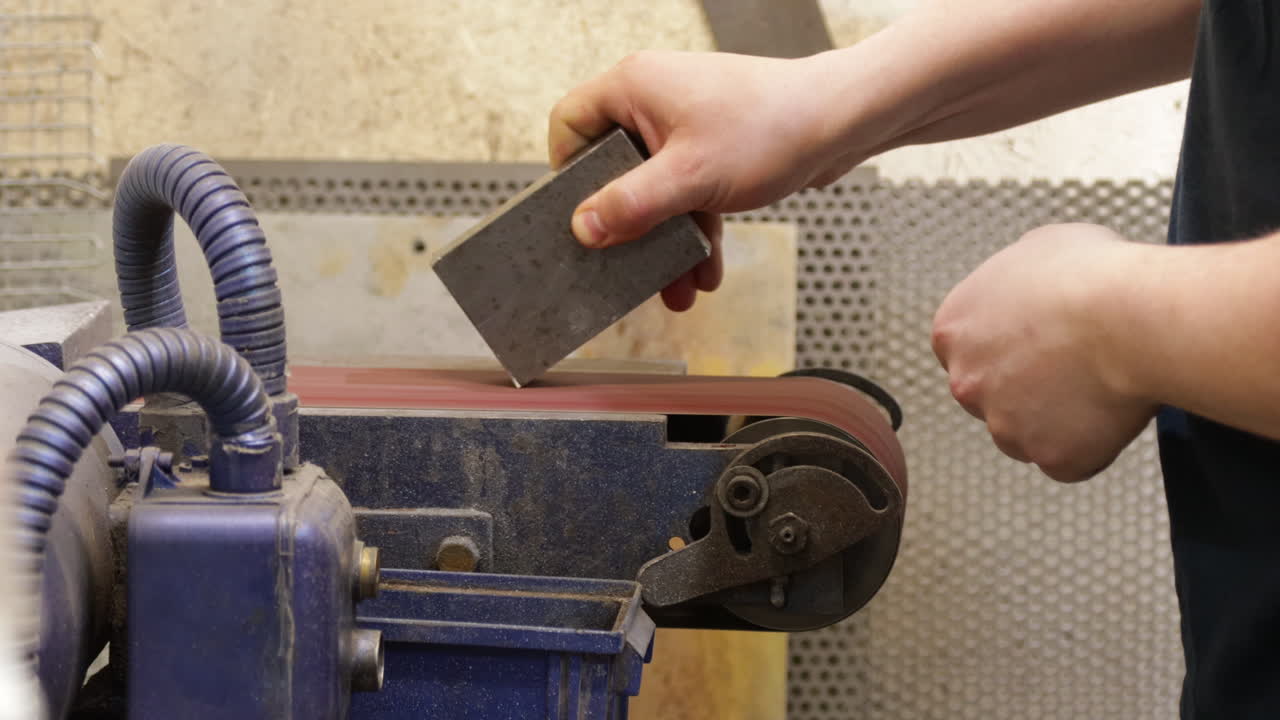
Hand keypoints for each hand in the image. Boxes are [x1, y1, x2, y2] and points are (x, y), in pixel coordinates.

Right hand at [548, 50, 864, 310]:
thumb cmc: (772, 127)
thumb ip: (631, 205)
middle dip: (627, 226)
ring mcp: (684, 125)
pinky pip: (686, 194)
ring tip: (675, 286)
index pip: (569, 124)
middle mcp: (653, 100)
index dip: (567, 174)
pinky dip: (694, 230)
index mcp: (633, 87)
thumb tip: (584, 228)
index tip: (578, 217)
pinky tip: (704, 271)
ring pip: (654, 190)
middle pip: (613, 169)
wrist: (842, 122)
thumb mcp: (689, 178)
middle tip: (624, 264)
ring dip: (665, 240)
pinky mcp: (711, 148)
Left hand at [931, 223, 1156, 481]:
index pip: (970, 353)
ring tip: (1100, 384)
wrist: (1130, 316)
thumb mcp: (1038, 247)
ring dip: (1058, 418)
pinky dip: (1092, 443)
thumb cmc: (1090, 274)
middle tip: (1074, 365)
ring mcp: (1004, 426)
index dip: (1010, 349)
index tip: (1040, 343)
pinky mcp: (1049, 457)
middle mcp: (966, 383)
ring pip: (1027, 433)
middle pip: (993, 397)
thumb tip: (1029, 284)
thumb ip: (1016, 278)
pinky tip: (1113, 409)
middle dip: (1028, 388)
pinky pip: (1071, 459)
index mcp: (952, 330)